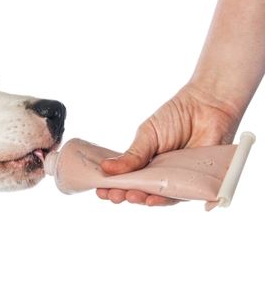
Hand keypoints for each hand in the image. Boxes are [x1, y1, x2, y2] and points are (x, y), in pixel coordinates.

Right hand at [96, 83, 242, 205]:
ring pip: (156, 196)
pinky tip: (151, 200)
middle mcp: (159, 174)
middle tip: (112, 195)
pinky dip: (164, 200)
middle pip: (138, 190)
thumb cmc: (177, 117)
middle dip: (123, 195)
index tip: (99, 189)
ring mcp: (175, 180)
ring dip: (140, 199)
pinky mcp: (193, 183)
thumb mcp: (147, 135)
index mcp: (144, 163)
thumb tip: (105, 169)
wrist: (208, 106)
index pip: (126, 178)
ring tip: (128, 197)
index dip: (112, 186)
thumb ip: (131, 155)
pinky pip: (178, 196)